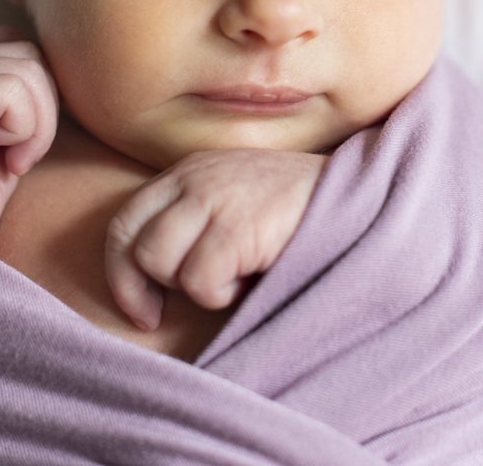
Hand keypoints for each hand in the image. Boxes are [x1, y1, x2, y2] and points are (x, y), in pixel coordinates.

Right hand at [0, 26, 58, 249]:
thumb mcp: (22, 126)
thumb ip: (33, 89)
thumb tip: (78, 67)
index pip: (28, 44)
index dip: (45, 89)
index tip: (28, 134)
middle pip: (34, 55)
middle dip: (46, 108)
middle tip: (25, 152)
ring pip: (29, 71)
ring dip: (36, 125)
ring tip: (15, 157)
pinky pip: (11, 91)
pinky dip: (22, 129)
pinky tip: (5, 158)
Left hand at [104, 149, 328, 329]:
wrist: (360, 195)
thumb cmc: (295, 212)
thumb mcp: (234, 201)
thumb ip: (193, 221)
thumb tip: (149, 280)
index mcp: (189, 171)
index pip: (124, 223)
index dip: (122, 274)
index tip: (145, 311)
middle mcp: (195, 179)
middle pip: (135, 247)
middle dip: (153, 288)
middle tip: (186, 305)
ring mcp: (214, 198)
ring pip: (159, 263)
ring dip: (193, 287)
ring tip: (235, 277)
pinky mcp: (237, 226)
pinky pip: (199, 281)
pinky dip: (222, 296)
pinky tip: (254, 278)